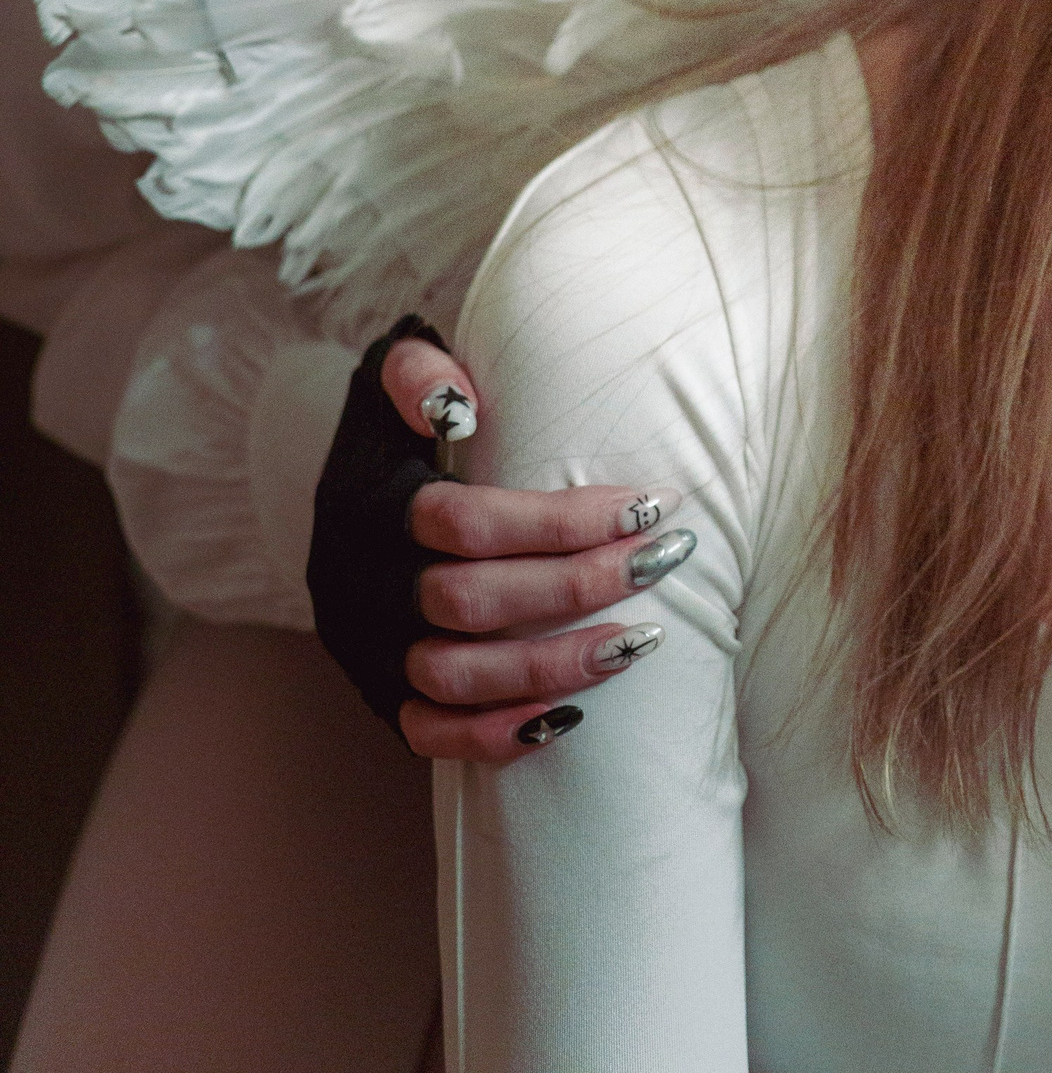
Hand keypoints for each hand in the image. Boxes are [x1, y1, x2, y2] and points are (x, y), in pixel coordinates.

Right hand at [306, 319, 693, 765]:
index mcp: (371, 503)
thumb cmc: (394, 421)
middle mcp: (364, 582)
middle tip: (661, 561)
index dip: (561, 521)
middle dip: (577, 586)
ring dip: (553, 665)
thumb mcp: (393, 372)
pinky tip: (570, 716)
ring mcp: (367, 645)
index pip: (469, 523)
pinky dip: (496, 734)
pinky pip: (429, 733)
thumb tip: (455, 407)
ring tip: (638, 641)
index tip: (648, 506)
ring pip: (456, 677)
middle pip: (471, 602)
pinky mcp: (376, 691)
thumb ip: (418, 373)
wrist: (334, 484)